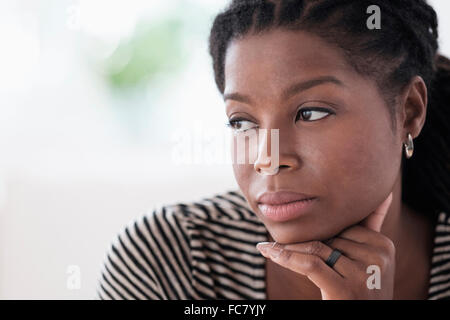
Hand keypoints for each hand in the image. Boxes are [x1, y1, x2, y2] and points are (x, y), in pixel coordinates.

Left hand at [256, 192, 394, 299]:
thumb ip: (371, 228)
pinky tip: (268, 251)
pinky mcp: (347, 290)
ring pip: (315, 248)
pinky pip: (310, 264)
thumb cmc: (362, 291)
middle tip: (275, 243)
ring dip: (289, 249)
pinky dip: (286, 257)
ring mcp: (364, 274)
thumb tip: (381, 195)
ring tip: (269, 248)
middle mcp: (378, 257)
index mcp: (383, 244)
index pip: (341, 226)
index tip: (294, 227)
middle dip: (303, 240)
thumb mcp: (371, 260)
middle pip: (328, 237)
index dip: (318, 230)